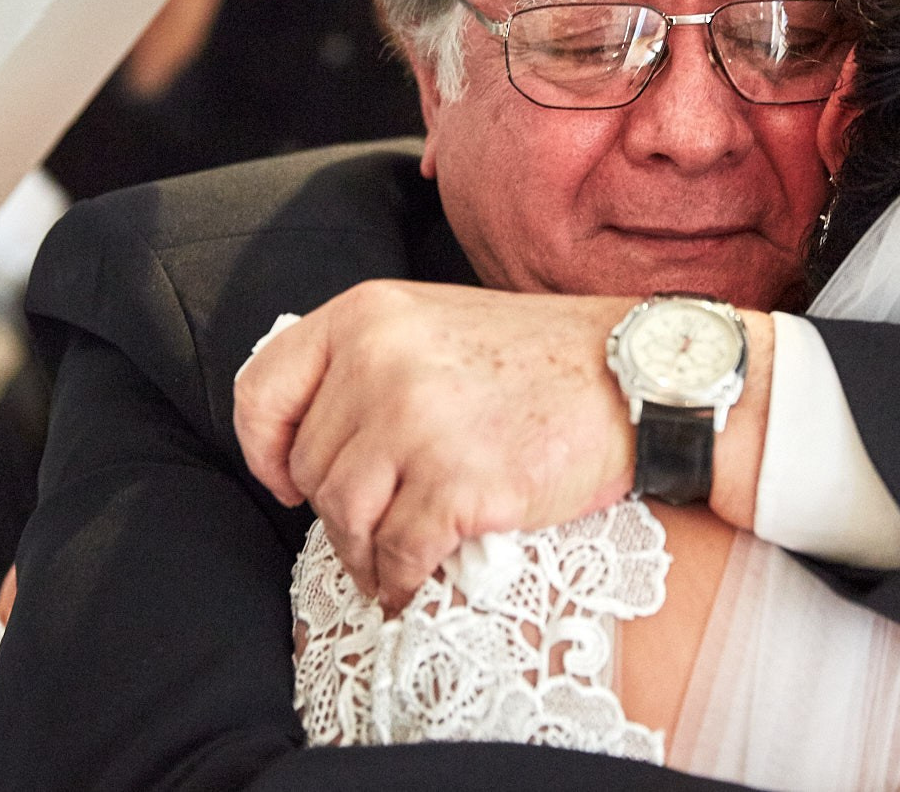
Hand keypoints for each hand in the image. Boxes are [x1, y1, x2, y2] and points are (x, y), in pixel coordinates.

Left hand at [233, 281, 637, 607]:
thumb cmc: (541, 361)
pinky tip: (414, 584)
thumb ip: (369, 361)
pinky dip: (398, 582)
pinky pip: (395, 555)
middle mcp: (380, 361)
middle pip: (310, 466)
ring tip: (390, 562)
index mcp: (368, 315)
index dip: (263, 447)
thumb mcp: (436, 324)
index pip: (264, 388)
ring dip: (363, 553)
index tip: (284, 479)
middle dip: (337, 510)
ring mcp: (417, 422)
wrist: (636, 380)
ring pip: (344, 516)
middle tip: (376, 526)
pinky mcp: (456, 484)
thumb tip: (308, 435)